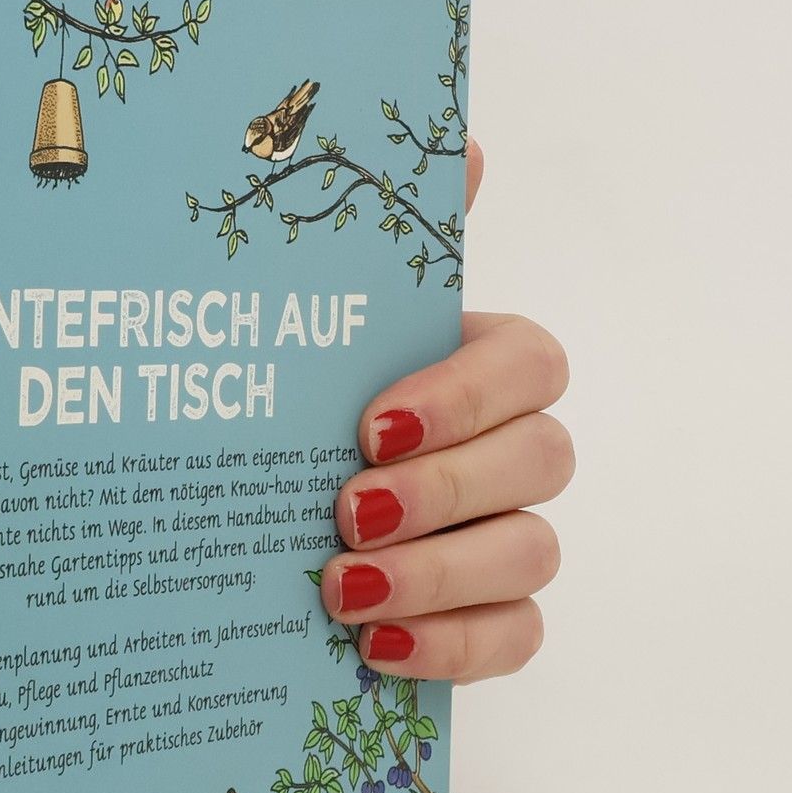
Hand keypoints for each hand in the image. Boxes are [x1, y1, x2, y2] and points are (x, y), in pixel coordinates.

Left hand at [320, 141, 571, 682]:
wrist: (250, 515)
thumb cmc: (296, 406)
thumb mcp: (314, 330)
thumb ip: (384, 248)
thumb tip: (462, 143)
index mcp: (477, 369)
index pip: (530, 364)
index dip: (465, 396)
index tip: (369, 427)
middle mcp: (510, 451)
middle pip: (541, 462)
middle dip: (446, 489)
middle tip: (346, 511)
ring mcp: (509, 538)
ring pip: (533, 554)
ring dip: (440, 574)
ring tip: (342, 591)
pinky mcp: (491, 619)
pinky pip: (517, 637)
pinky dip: (453, 647)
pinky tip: (373, 649)